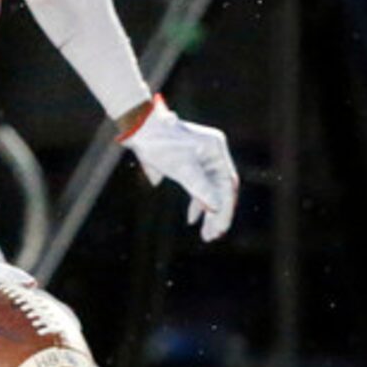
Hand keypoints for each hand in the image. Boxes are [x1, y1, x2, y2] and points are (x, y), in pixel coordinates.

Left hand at [120, 97, 238, 239]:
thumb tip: (218, 207)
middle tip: (213, 237)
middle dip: (217, 214)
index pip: (227, 184)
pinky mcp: (190, 163)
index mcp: (216, 149)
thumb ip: (200, 187)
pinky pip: (198, 186)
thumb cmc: (160, 144)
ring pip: (210, 189)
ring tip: (206, 235)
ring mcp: (202, 158)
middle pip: (221, 188)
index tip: (220, 229)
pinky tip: (192, 219)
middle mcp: (212, 153)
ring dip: (207, 212)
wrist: (139, 129)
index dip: (225, 208)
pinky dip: (196, 202)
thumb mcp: (181, 168)